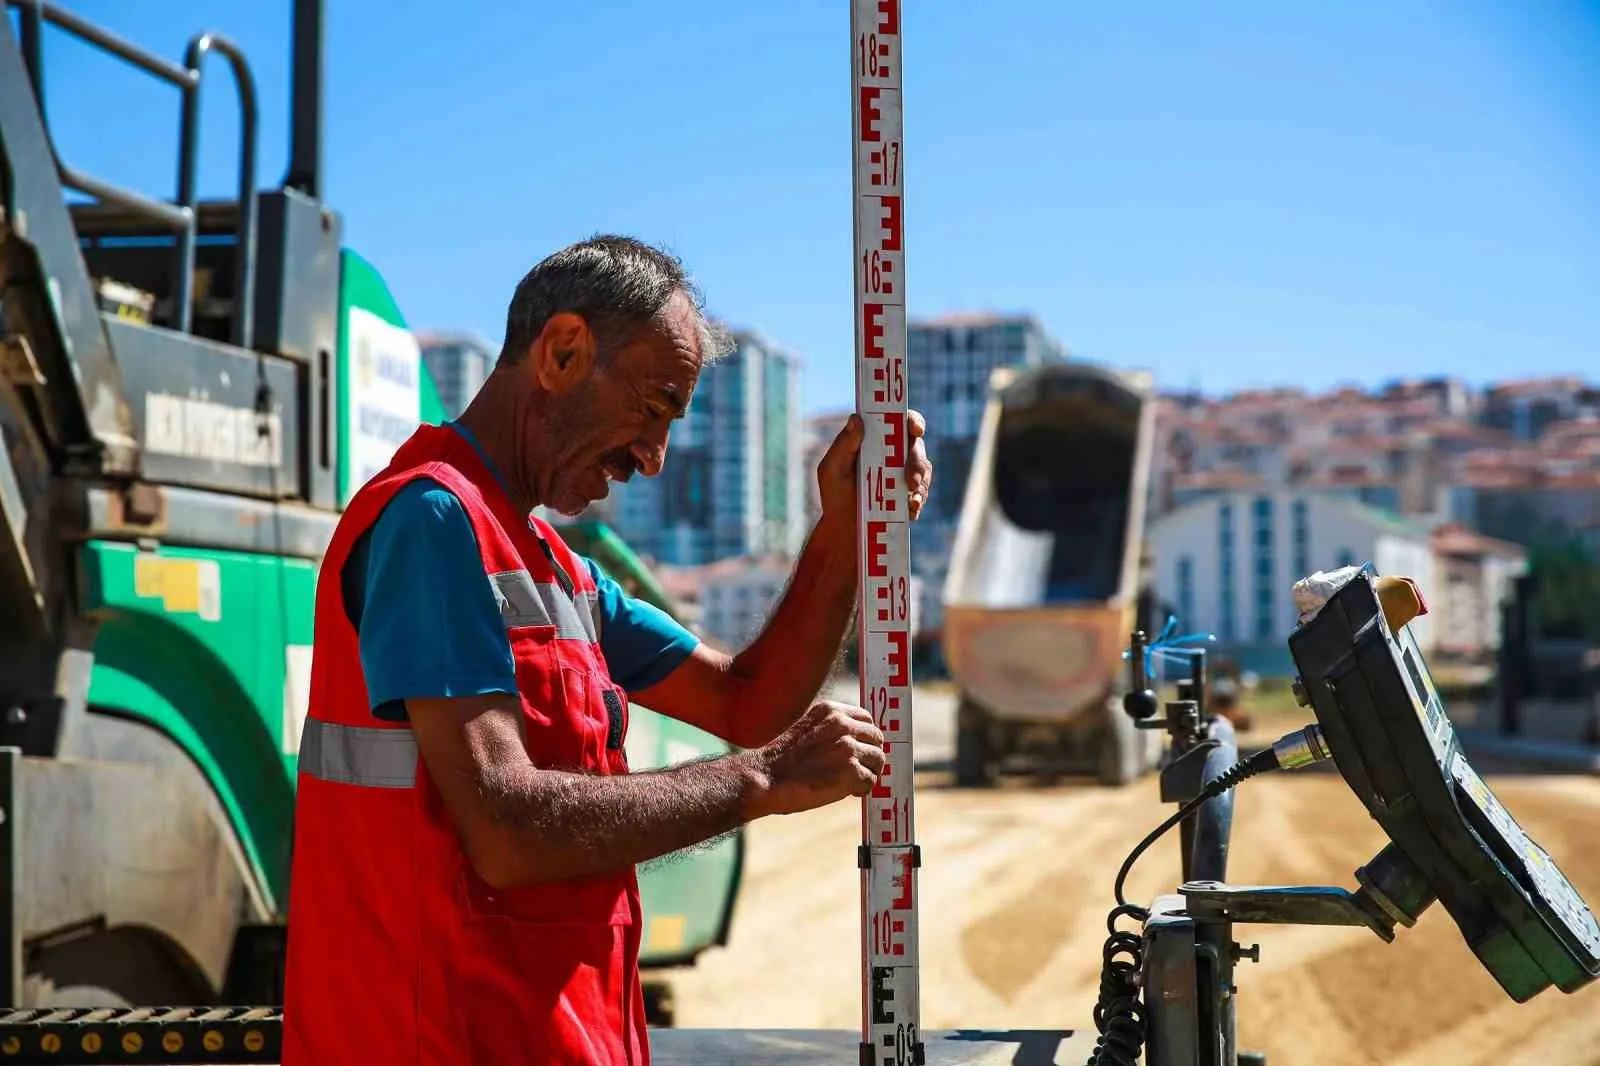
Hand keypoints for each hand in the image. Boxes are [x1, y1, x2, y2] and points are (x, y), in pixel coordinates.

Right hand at [743, 700, 885, 817]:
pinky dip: (861, 790)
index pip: (867, 718)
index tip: (860, 750)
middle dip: (869, 756)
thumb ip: (833, 729)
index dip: (865, 737)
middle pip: (877, 739)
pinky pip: (871, 781)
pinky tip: (846, 791)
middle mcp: (842, 724)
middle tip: (857, 770)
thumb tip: (860, 742)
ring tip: (850, 782)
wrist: (766, 778)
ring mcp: (848, 747)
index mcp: (831, 710)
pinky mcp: (851, 771)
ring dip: (867, 773)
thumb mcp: (808, 728)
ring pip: (878, 760)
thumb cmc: (784, 760)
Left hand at [816, 410, 933, 522]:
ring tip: (911, 498)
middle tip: (911, 480)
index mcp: (876, 440)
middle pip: (916, 445)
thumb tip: (857, 418)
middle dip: (917, 460)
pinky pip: (922, 494)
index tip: (915, 429)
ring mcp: (905, 474)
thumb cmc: (835, 494)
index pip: (899, 421)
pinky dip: (918, 501)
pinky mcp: (911, 495)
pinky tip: (911, 509)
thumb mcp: (832, 469)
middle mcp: (894, 454)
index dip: (912, 420)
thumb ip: (844, 444)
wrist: (844, 529)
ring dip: (920, 482)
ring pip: (924, 469)